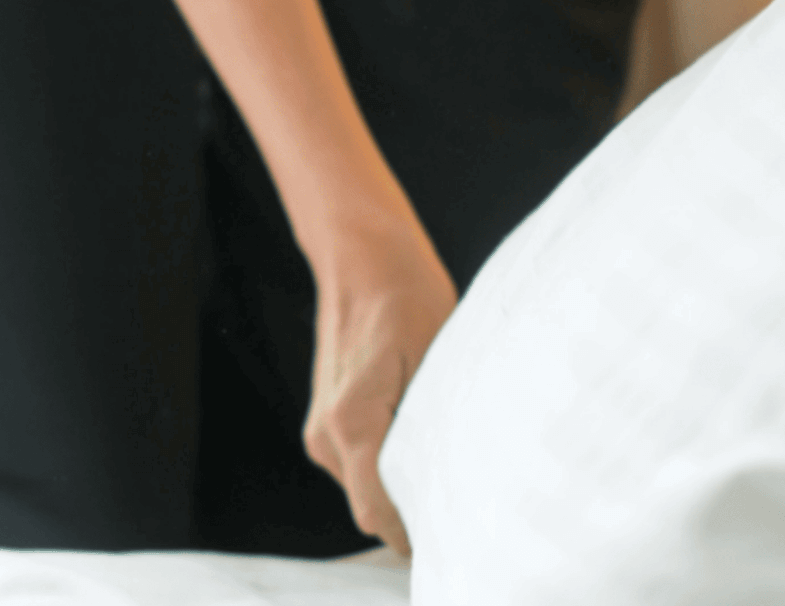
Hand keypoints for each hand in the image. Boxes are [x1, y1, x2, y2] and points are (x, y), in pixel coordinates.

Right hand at [303, 206, 457, 554]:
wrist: (362, 254)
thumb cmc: (406, 293)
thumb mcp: (437, 353)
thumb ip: (437, 422)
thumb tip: (455, 474)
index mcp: (352, 421)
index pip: (377, 512)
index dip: (416, 529)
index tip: (454, 522)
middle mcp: (326, 435)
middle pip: (375, 503)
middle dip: (416, 501)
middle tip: (463, 474)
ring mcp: (321, 431)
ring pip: (368, 485)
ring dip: (403, 476)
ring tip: (443, 434)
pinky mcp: (327, 422)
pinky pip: (362, 463)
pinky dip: (390, 457)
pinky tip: (418, 422)